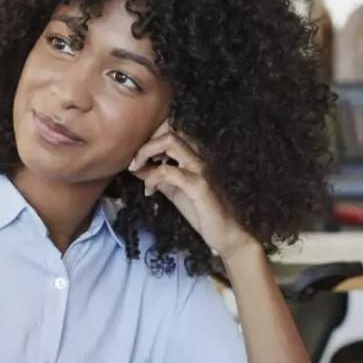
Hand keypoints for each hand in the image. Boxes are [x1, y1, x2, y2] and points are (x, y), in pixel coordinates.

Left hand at [129, 122, 258, 262]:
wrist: (227, 233)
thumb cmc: (201, 211)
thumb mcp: (173, 190)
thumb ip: (157, 176)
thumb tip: (135, 167)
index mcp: (195, 153)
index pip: (170, 128)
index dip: (149, 136)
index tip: (137, 156)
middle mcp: (200, 154)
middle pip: (169, 128)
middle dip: (145, 141)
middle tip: (134, 162)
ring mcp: (201, 167)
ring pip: (170, 141)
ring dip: (146, 152)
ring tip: (137, 169)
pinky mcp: (199, 185)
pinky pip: (169, 171)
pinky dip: (152, 178)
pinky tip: (149, 192)